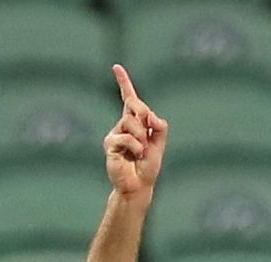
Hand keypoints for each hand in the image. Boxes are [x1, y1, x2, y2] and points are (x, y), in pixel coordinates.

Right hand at [104, 65, 167, 198]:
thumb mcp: (160, 144)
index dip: (123, 82)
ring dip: (142, 137)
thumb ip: (159, 127)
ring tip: (140, 151)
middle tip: (148, 133)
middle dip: (144, 115)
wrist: (139, 185)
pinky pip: (127, 138)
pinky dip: (136, 147)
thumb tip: (150, 116)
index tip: (116, 67)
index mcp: (134, 123)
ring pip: (131, 122)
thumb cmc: (148, 165)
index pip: (128, 99)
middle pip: (134, 105)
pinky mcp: (110, 144)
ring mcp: (114, 133)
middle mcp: (122, 125)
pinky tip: (134, 156)